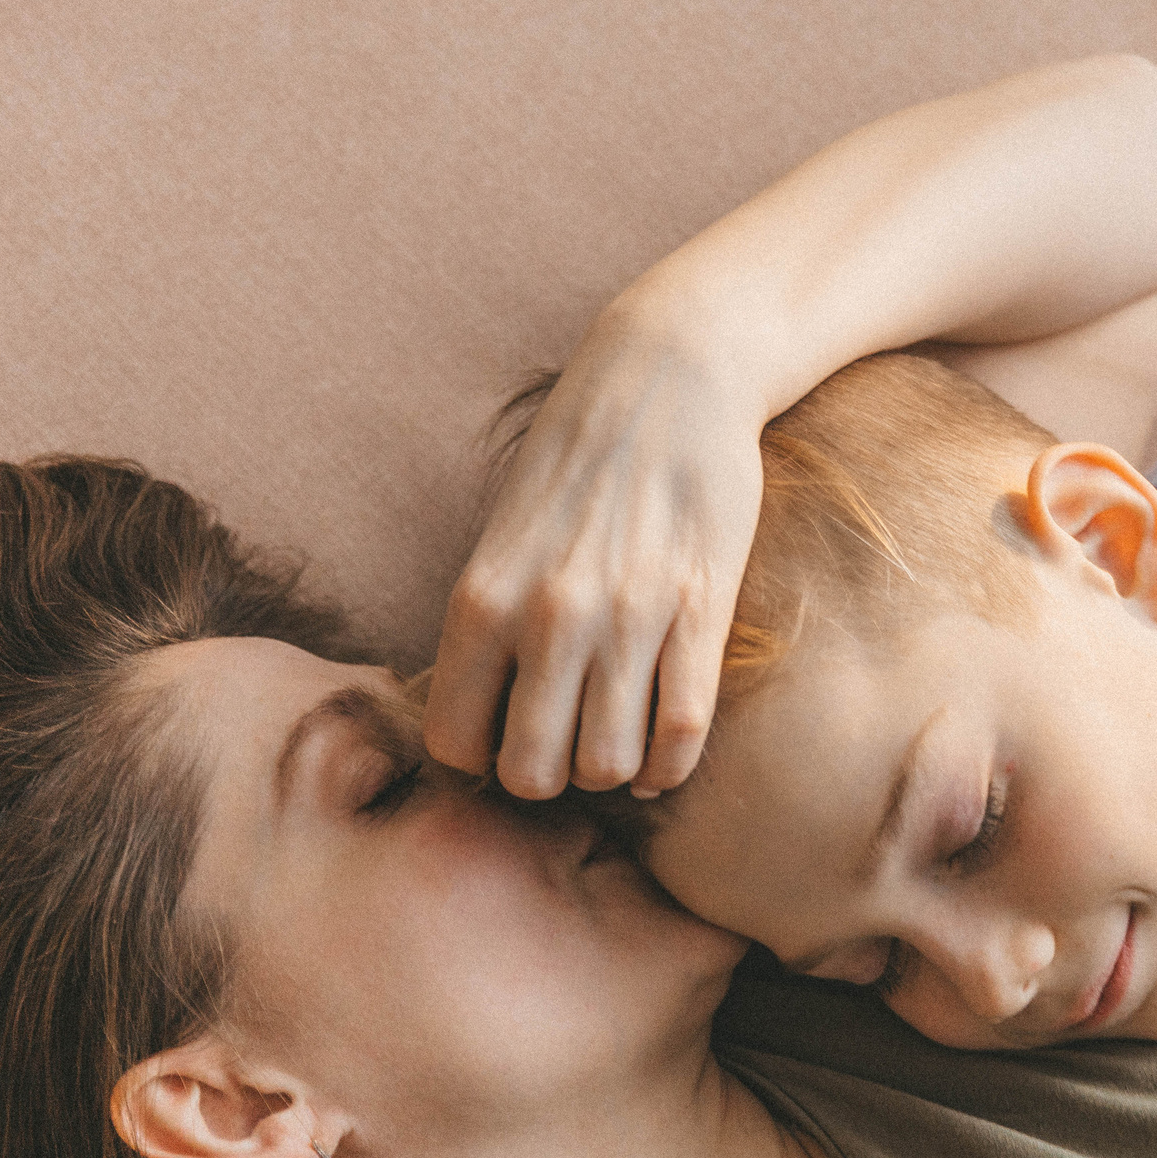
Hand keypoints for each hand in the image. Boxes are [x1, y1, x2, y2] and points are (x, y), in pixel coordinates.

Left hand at [425, 295, 766, 797]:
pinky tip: (661, 755)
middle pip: (532, 773)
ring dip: (611, 771)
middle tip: (564, 748)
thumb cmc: (578, 459)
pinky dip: (670, 765)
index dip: (481, 758)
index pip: (456, 743)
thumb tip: (484, 720)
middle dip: (547, 778)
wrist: (668, 379)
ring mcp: (628, 618)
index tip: (505, 739)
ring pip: (607, 765)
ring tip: (614, 746)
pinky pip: (682, 732)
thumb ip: (489, 624)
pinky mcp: (700, 613)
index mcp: (482, 597)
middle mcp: (548, 616)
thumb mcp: (502, 537)